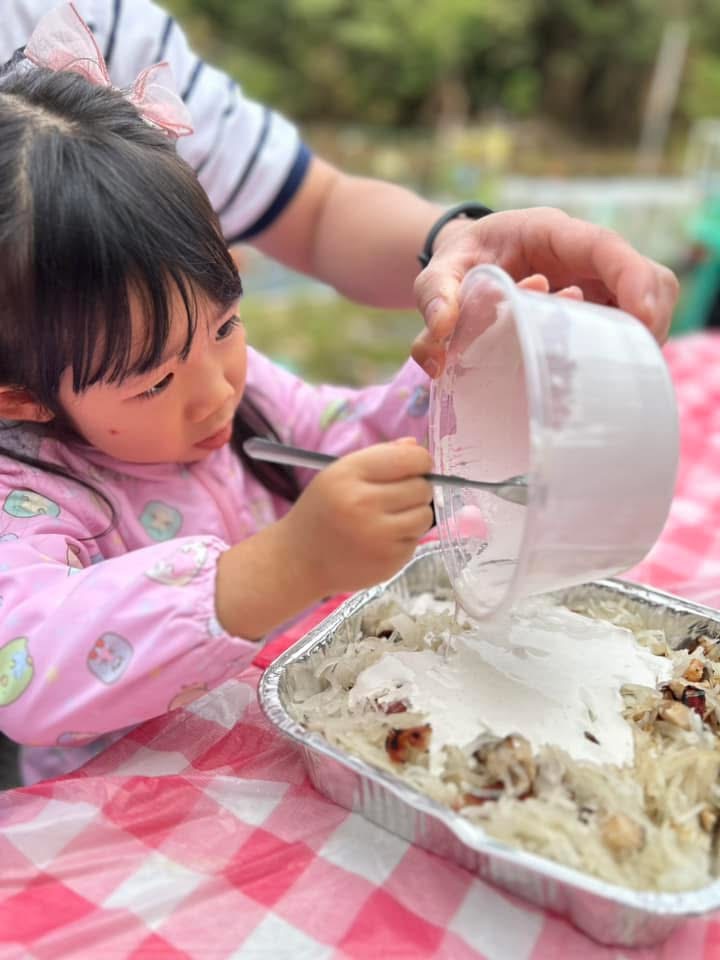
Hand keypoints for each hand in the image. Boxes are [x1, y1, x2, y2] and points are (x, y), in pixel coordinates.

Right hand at [281, 439, 433, 595]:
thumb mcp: (338, 475)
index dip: (420, 461)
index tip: (414, 467)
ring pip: (425, 514)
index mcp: (348, 475)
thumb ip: (378, 457)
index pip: (409, 459)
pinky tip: (382, 540)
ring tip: (389, 518)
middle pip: (421, 487)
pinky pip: (417, 539)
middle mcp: (363, 504)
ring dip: (415, 514)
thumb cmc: (322, 513)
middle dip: (415, 489)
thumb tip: (416, 446)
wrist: (300, 562)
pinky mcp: (389, 561)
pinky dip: (405, 537)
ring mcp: (378, 536)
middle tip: (394, 497)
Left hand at [412, 207, 678, 377]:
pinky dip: (624, 349)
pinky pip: (626, 323)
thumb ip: (435, 295)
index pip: (604, 246)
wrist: (462, 262)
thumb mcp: (438, 272)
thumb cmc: (456, 261)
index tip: (641, 317)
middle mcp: (580, 255)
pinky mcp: (594, 306)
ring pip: (644, 301)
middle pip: (643, 275)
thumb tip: (439, 329)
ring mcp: (593, 281)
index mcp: (549, 233)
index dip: (632, 277)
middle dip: (648, 317)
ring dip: (639, 337)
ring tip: (614, 373)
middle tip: (630, 362)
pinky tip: (601, 374)